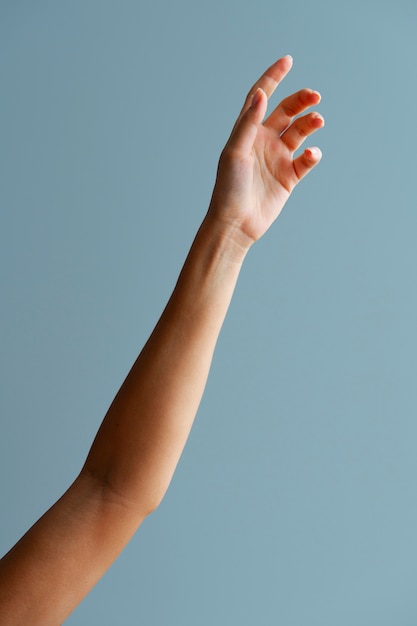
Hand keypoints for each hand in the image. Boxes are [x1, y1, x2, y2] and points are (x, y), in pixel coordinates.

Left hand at [208, 56, 323, 245]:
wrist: (235, 223)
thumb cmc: (228, 188)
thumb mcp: (236, 152)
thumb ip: (248, 123)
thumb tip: (262, 95)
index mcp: (247, 131)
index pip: (262, 97)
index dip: (273, 78)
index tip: (288, 60)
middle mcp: (263, 141)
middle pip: (287, 111)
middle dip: (301, 100)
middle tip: (315, 96)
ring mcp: (277, 158)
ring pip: (299, 133)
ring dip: (310, 123)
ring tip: (318, 121)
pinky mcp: (288, 177)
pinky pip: (306, 161)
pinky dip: (312, 155)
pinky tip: (311, 154)